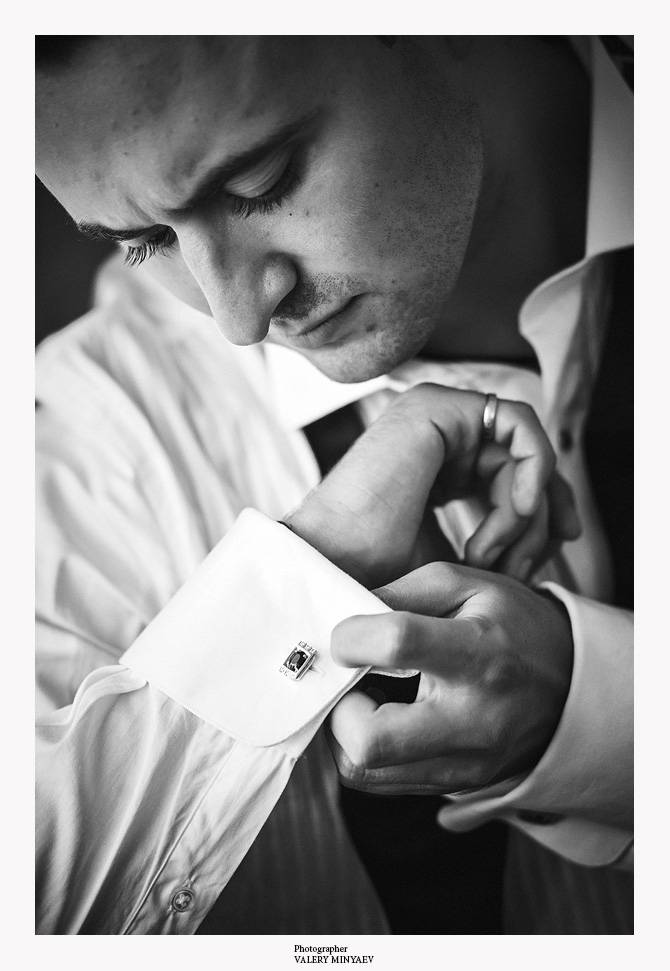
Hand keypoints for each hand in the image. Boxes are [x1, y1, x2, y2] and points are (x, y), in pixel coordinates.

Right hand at [286, 383, 579, 587]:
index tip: (541, 569)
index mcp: (444, 466)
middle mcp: (444, 437)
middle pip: (526, 462)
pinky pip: (517, 424)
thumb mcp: (458, 558)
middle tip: (532, 567)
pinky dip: (534, 466)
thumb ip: (499, 541)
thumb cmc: (382, 571)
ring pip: (524, 450)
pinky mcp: (439, 406)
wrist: (338, 562)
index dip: (542, 520)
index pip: (514, 478)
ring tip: (494, 553)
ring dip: (526, 508)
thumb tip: (558, 544)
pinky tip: (520, 509)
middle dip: (545, 517)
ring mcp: (439, 417)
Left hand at [327, 562, 573, 792]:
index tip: (347, 633)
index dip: (351, 635)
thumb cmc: (513, 625)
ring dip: (345, 731)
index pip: (396, 644)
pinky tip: (383, 716)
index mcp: (477, 653)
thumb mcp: (468, 583)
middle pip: (368, 741)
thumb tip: (343, 613)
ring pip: (364, 771)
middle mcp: (471, 719)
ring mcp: (464, 762)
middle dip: (338, 706)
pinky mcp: (456, 785)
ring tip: (366, 695)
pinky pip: (380, 782)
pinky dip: (365, 749)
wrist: (574, 687)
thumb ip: (401, 590)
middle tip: (350, 678)